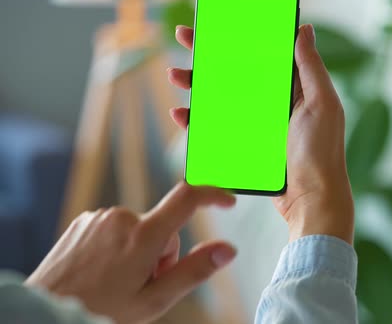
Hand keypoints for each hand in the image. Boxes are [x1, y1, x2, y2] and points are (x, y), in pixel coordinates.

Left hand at [26, 183, 236, 323]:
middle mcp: (121, 218)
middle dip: (162, 253)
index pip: (187, 198)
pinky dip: (118, 247)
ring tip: (118, 280)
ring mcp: (100, 218)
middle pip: (163, 227)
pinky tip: (102, 271)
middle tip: (142, 283)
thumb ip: (194, 271)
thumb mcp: (154, 300)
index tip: (228, 202)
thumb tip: (228, 250)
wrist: (46, 312)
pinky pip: (117, 229)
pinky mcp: (85, 221)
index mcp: (143, 236)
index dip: (213, 195)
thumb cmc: (101, 311)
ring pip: (140, 230)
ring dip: (139, 251)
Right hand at [169, 24, 353, 243]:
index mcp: (291, 88)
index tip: (216, 25)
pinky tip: (181, 114)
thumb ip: (310, 67)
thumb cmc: (321, 152)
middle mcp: (271, 102)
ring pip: (220, 98)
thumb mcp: (321, 104)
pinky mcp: (244, 145)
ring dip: (196, 85)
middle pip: (234, 72)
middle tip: (183, 38)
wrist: (311, 199)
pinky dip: (196, 120)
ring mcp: (256, 125)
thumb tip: (304, 30)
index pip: (260, 54)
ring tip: (176, 76)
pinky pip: (215, 128)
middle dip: (208, 55)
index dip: (237, 38)